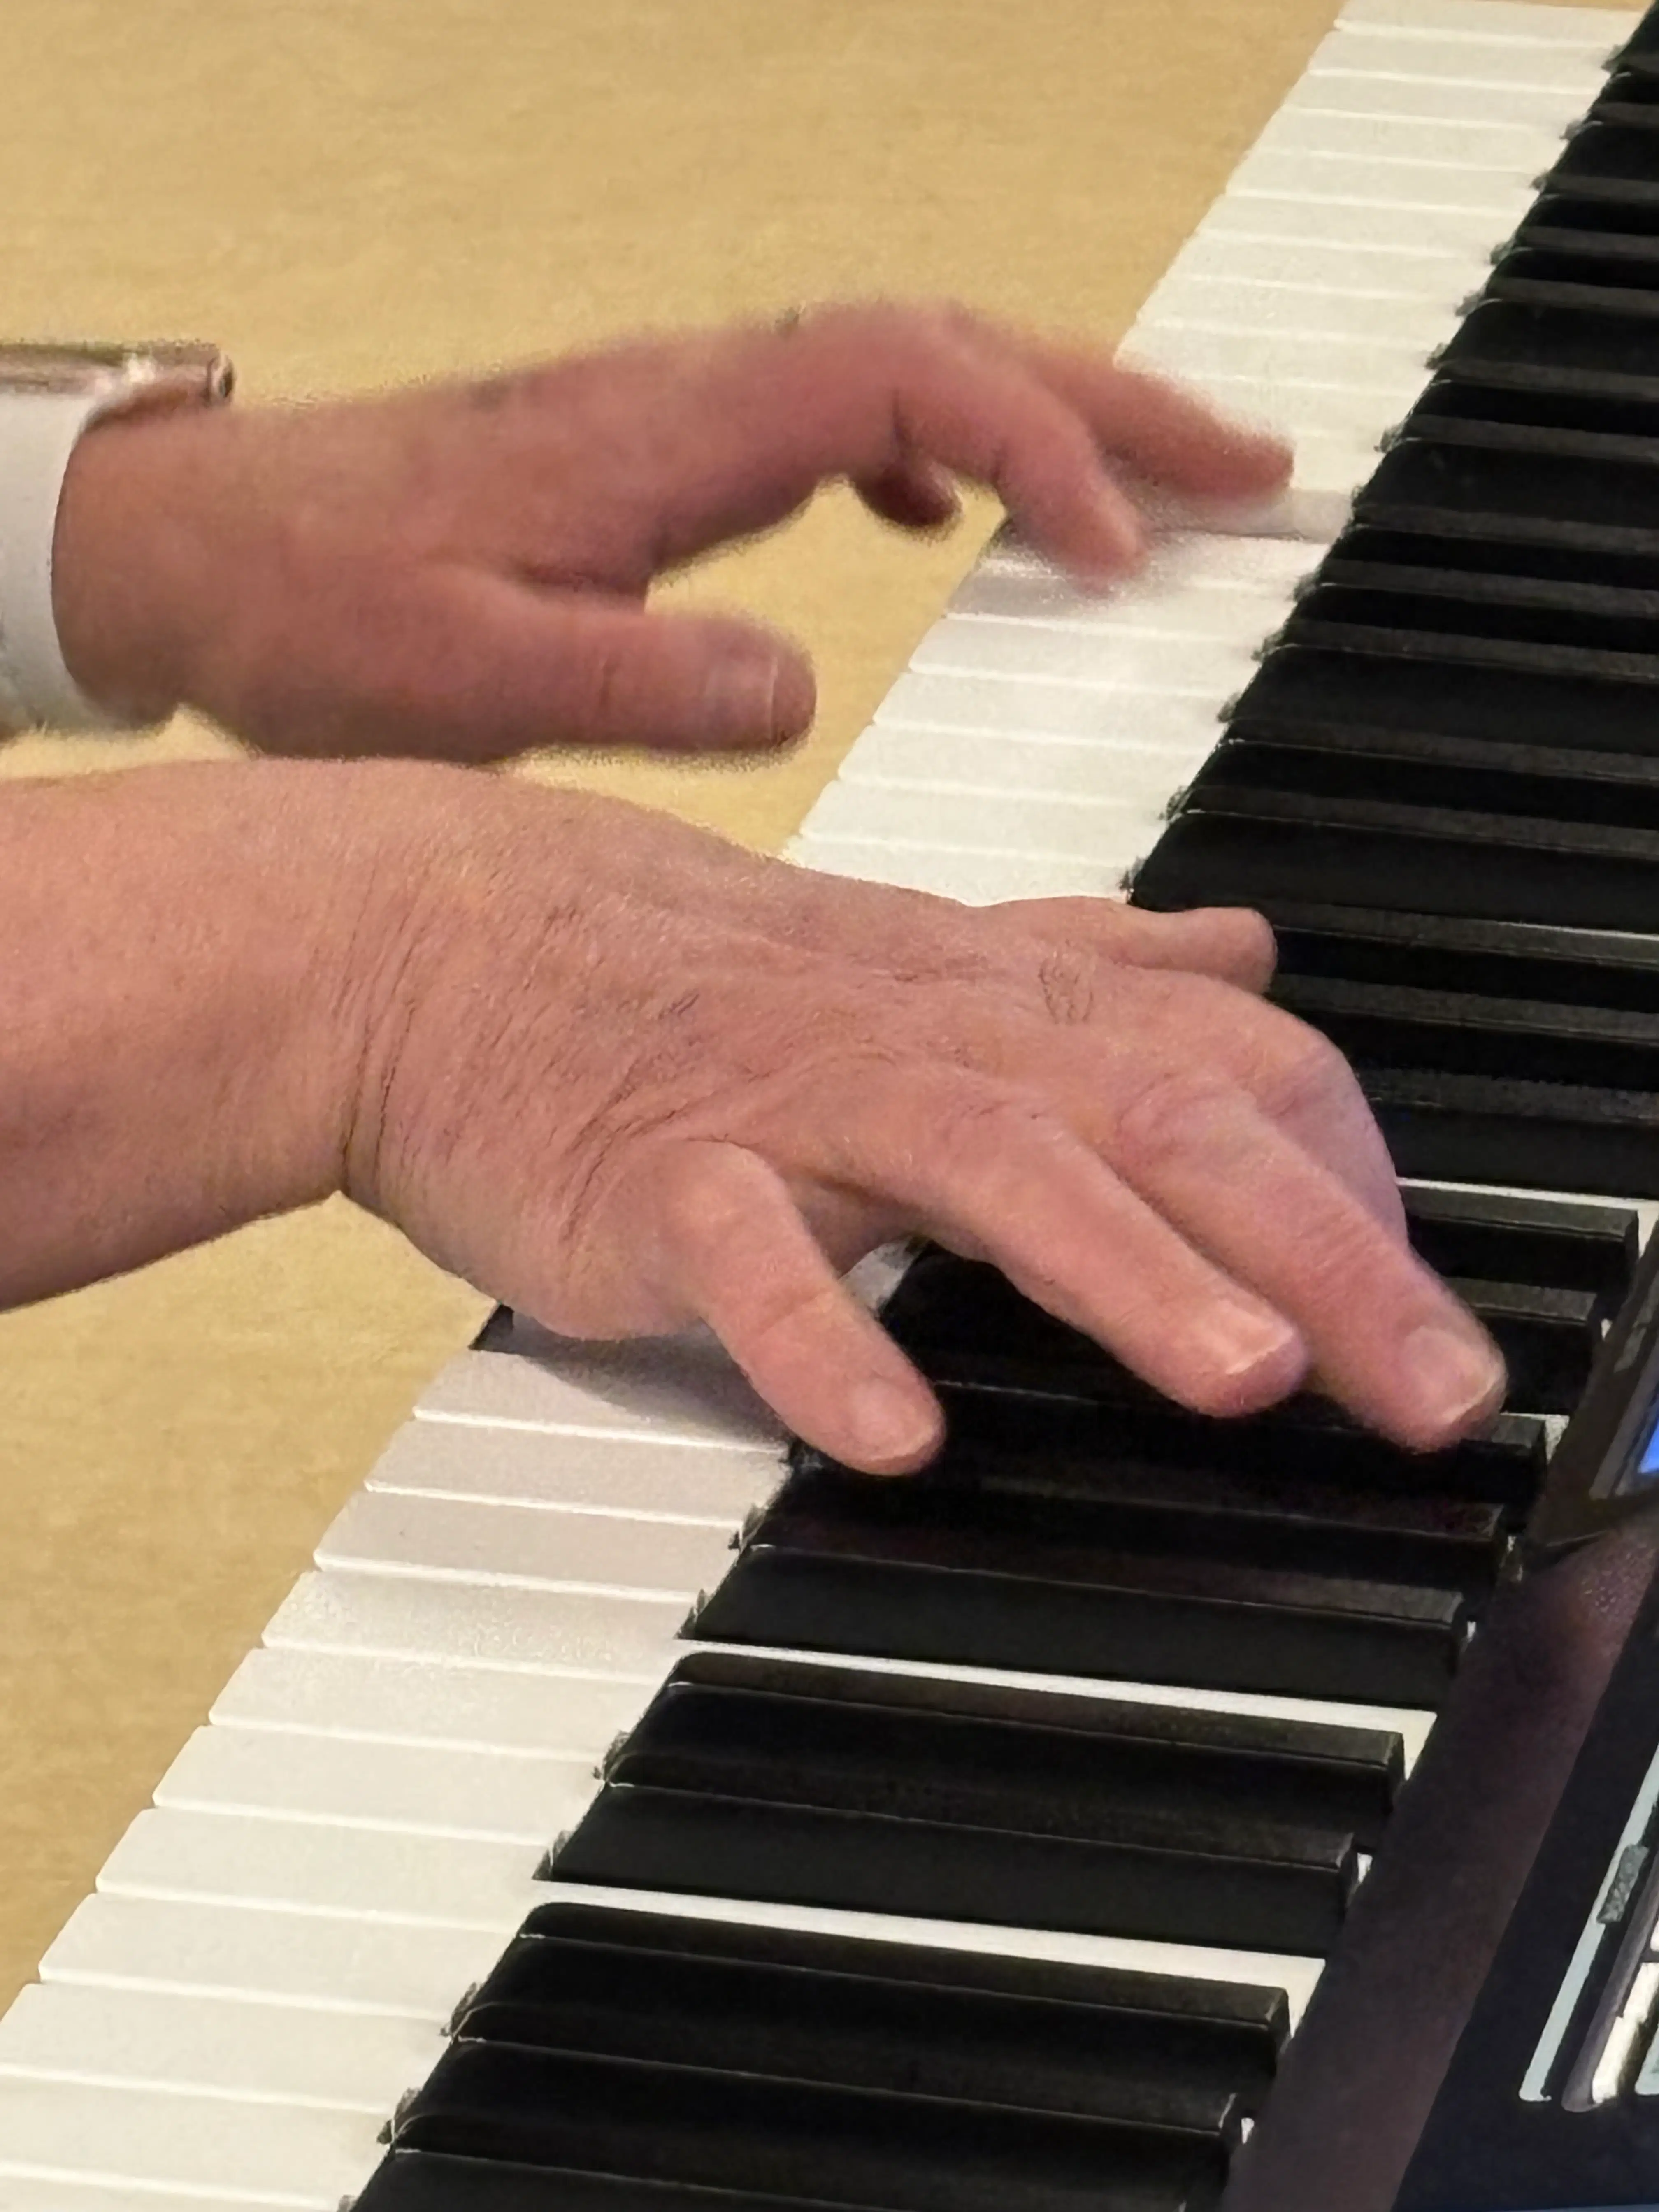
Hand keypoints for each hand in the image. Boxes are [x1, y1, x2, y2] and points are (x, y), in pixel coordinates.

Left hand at [52, 303, 1288, 758]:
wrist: (216, 552)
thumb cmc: (323, 611)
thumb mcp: (467, 677)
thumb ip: (635, 680)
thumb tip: (797, 684)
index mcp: (674, 436)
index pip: (914, 386)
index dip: (1042, 451)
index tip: (1125, 554)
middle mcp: (699, 398)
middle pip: (954, 347)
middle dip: (1117, 402)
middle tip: (1255, 470)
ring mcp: (690, 413)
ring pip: (917, 370)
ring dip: (1054, 416)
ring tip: (1168, 491)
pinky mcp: (668, 448)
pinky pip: (845, 413)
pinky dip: (937, 450)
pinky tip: (955, 519)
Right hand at [342, 768, 1503, 1473]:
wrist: (441, 935)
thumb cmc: (683, 964)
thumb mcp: (912, 951)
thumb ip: (1091, 962)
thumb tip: (1246, 954)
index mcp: (994, 995)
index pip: (1227, 1066)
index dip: (1348, 1180)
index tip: (1417, 1300)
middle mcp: (923, 1035)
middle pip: (1157, 1121)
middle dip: (1317, 1252)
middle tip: (1432, 1385)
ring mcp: (786, 1104)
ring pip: (987, 1166)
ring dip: (1127, 1272)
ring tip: (1244, 1375)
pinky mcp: (656, 1180)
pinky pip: (749, 1259)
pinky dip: (826, 1340)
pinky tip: (897, 1433)